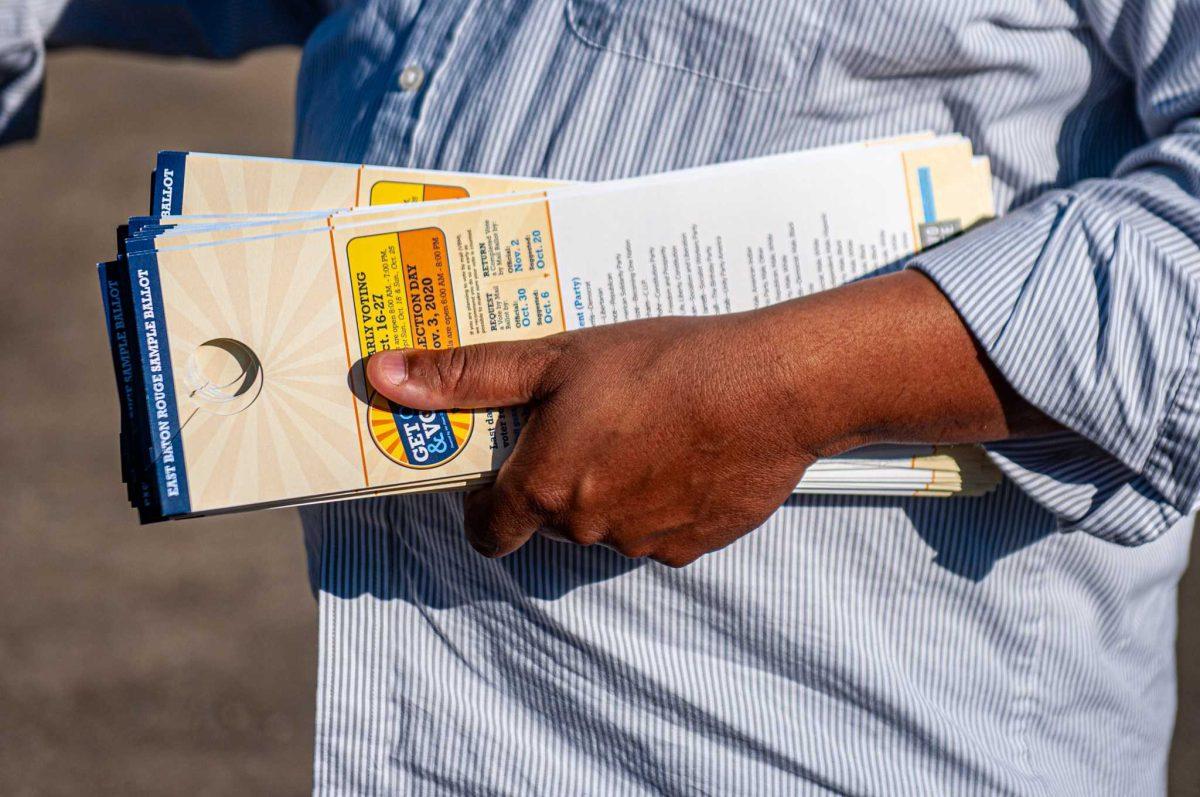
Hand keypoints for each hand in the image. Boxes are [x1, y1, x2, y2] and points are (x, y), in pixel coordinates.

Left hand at [366, 271, 1049, 565]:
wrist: (769, 387)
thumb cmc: (661, 365)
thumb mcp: (554, 358)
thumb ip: (467, 376)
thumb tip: (384, 378)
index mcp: (543, 488)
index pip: (487, 529)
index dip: (487, 503)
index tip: (502, 471)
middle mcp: (586, 529)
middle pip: (551, 517)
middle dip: (561, 477)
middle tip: (593, 419)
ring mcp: (642, 543)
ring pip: (608, 522)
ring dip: (615, 485)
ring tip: (647, 426)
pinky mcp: (693, 545)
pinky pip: (660, 529)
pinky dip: (662, 498)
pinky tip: (684, 451)